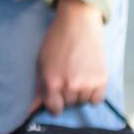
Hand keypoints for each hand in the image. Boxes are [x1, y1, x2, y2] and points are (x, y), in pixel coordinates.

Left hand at [34, 0, 109, 116]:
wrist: (78, 23)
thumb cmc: (57, 41)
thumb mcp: (42, 63)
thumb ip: (39, 88)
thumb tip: (31, 110)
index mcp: (53, 81)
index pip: (54, 108)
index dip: (54, 105)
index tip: (56, 99)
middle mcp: (71, 85)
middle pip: (69, 104)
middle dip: (66, 95)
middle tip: (68, 79)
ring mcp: (88, 83)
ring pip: (83, 102)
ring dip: (80, 94)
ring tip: (78, 76)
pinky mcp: (102, 79)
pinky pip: (97, 99)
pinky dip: (93, 94)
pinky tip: (89, 82)